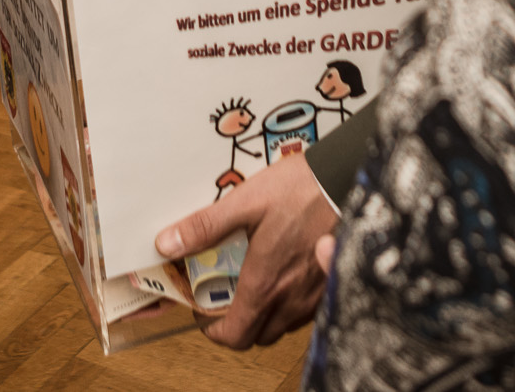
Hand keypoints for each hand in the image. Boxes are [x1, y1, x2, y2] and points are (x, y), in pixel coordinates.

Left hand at [155, 153, 335, 347]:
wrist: (347, 178)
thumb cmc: (301, 189)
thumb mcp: (245, 202)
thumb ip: (205, 226)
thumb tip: (168, 243)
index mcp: (266, 284)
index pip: (235, 335)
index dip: (213, 330)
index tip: (204, 309)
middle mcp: (292, 299)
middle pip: (257, 335)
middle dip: (236, 322)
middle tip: (225, 294)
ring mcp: (314, 296)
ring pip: (282, 325)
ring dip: (262, 313)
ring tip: (252, 280)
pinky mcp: (331, 284)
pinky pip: (303, 311)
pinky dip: (286, 303)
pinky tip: (282, 272)